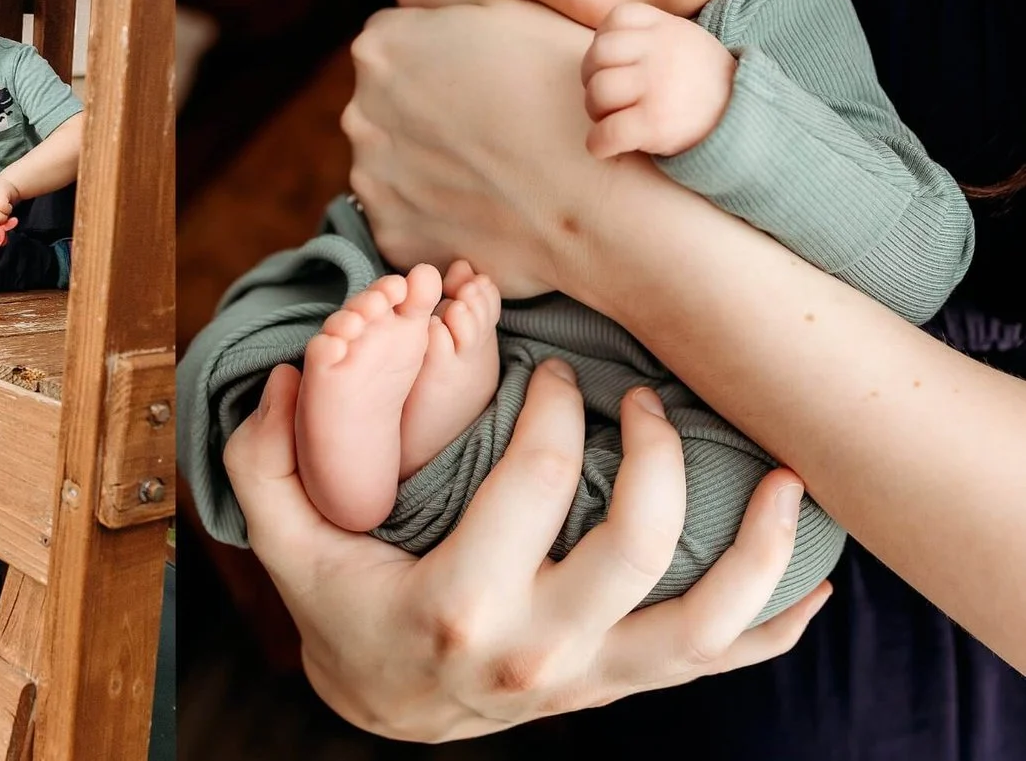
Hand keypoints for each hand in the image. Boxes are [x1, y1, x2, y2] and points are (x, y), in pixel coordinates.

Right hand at [222, 358, 829, 741]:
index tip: (554, 369)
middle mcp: (538, 648)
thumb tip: (283, 375)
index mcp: (459, 602)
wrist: (383, 710)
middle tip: (643, 397)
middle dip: (656, 450)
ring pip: (710, 618)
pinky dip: (782, 620)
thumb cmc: (342, 608)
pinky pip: (727, 662)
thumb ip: (267, 460)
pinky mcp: (624, 690)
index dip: (557, 408)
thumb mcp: (286, 541)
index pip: (537, 481)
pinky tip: (812, 573)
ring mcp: (592, 679)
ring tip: (785, 475)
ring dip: (763, 546)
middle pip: (637, 542)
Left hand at [344, 0, 614, 297]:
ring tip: (494, 169)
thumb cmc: (565, 93)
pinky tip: (485, 206)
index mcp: (381, 51)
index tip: (484, 78)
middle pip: (384, 105)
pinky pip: (407, 218)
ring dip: (426, 164)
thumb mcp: (514, 12)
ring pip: (392, 162)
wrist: (599, 199)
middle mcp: (360, 113)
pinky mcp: (391, 233)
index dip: (441, 59)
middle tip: (493, 127)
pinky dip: (437, 215)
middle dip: (424, 112)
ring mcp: (371, 179)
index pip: (390, 45)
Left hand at [582, 2, 734, 158]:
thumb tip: (599, 47)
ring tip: (614, 119)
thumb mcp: (686, 41)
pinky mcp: (655, 123)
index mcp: (667, 27)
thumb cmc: (703, 83)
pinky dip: (598, 144)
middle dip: (593, 79)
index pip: (616, 20)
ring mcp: (657, 85)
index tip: (618, 63)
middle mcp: (661, 51)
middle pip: (598, 56)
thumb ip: (648, 35)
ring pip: (597, 92)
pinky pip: (606, 133)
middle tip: (610, 98)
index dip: (606, 43)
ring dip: (596, 111)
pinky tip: (607, 147)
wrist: (747, 120)